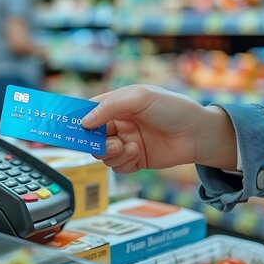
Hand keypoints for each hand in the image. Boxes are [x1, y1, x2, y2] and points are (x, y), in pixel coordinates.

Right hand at [81, 85, 237, 172]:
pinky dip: (122, 161)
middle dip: (92, 140)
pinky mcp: (134, 160)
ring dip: (109, 151)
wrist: (199, 134)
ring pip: (101, 153)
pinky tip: (136, 152)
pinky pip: (115, 166)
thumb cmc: (173, 108)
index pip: (88, 111)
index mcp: (117, 105)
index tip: (65, 126)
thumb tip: (84, 122)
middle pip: (90, 136)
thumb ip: (109, 107)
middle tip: (100, 141)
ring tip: (126, 146)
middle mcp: (119, 124)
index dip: (75, 119)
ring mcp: (125, 142)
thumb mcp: (140, 97)